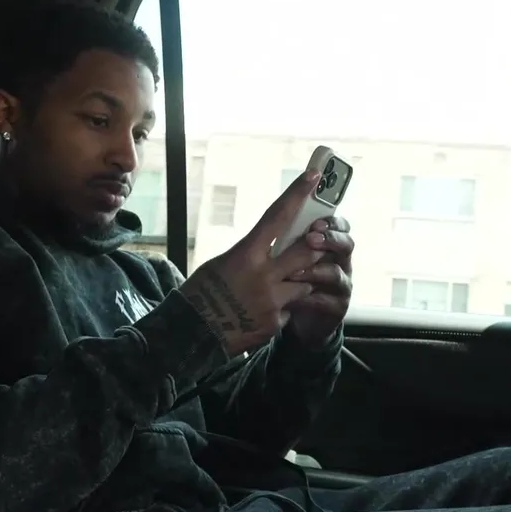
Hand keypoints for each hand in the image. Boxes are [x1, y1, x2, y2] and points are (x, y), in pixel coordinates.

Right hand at [180, 170, 327, 356]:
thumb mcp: (222, 263)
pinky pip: (290, 309)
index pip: (278, 216)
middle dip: (316, 246)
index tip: (314, 176)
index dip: (297, 194)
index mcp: (246, 254)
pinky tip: (262, 311)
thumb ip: (251, 253)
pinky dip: (282, 307)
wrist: (192, 335)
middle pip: (307, 251)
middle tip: (318, 242)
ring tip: (277, 286)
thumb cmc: (201, 293)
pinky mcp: (276, 323)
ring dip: (299, 280)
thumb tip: (271, 244)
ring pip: (305, 282)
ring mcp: (273, 301)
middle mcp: (265, 275)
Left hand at [285, 215, 353, 348]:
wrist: (301, 319)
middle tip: (310, 239)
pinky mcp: (337, 307)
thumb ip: (292, 241)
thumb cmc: (295, 280)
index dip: (332, 222)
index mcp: (331, 244)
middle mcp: (341, 262)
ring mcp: (342, 285)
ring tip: (294, 272)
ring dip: (315, 270)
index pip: (340, 226)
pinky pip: (326, 300)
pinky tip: (293, 296)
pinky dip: (309, 297)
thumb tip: (277, 218)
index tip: (317, 221)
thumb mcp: (292, 258)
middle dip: (330, 239)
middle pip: (346, 244)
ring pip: (335, 273)